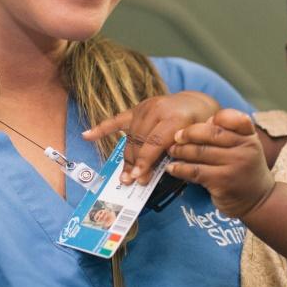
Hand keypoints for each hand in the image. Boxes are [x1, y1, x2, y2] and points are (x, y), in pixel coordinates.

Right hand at [82, 91, 218, 183]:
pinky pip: (117, 120)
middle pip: (139, 140)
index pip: (155, 142)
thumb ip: (181, 153)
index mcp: (174, 117)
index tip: (139, 178)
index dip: (145, 161)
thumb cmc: (199, 126)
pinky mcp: (137, 109)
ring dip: (126, 157)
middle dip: (135, 163)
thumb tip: (164, 171)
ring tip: (123, 175)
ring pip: (130, 136)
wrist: (196, 104)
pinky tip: (87, 135)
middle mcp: (157, 109)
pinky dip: (102, 128)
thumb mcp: (197, 140)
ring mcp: (145, 108)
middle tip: (131, 182)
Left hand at [166, 108, 274, 218]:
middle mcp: (245, 149)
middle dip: (189, 133)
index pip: (234, 118)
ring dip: (181, 151)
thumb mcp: (244, 147)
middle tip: (176, 137)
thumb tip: (202, 123)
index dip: (217, 117)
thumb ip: (228, 133)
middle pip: (211, 133)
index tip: (203, 121)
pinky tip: (172, 168)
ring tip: (171, 151)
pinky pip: (195, 171)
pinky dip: (180, 168)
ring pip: (200, 152)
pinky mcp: (222, 182)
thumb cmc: (245, 169)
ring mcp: (235, 166)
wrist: (258, 200)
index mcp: (250, 137)